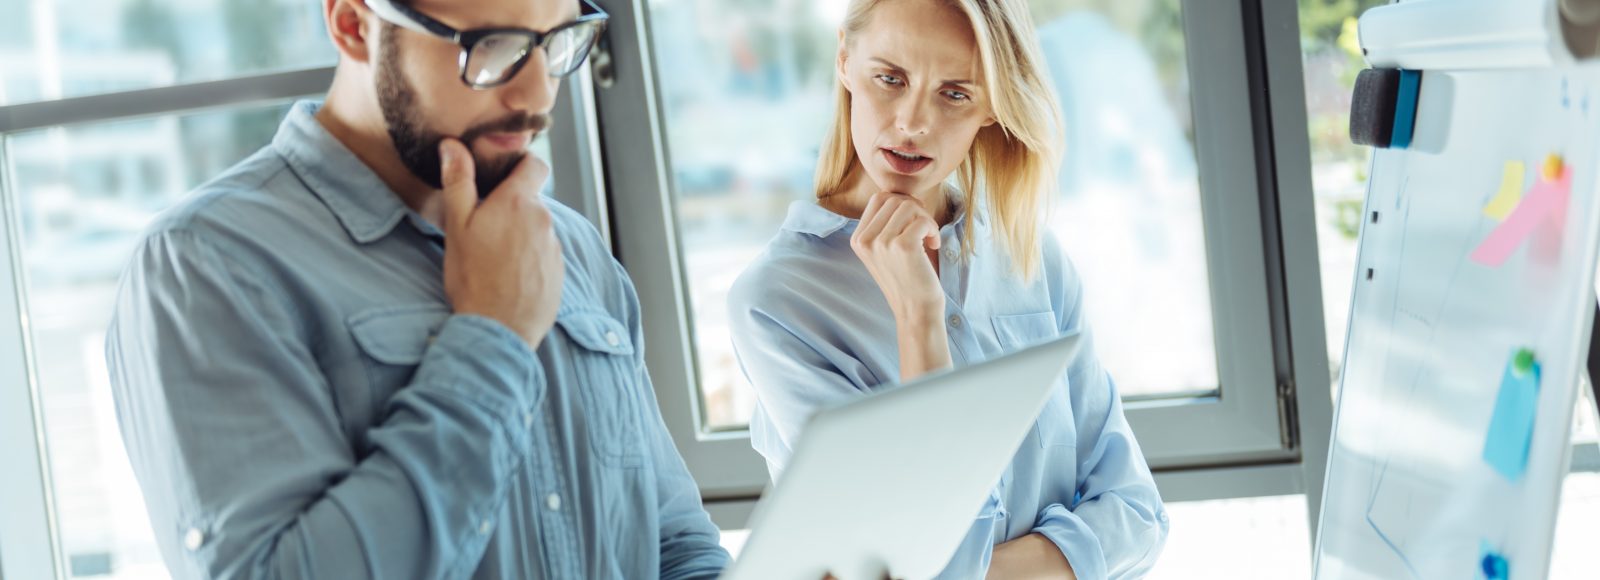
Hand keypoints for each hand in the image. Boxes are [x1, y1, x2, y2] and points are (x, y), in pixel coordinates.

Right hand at [438, 139, 563, 349]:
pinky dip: (529, 258)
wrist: (498, 328)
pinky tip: (509, 276)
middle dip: (511, 207)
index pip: (535, 164)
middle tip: (484, 228)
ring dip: (520, 234)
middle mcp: (544, 220)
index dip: (520, 164)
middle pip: (531, 200)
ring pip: (537, 228)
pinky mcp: (559, 272)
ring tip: (494, 257)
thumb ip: (458, 182)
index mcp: (519, 202)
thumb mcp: (457, 226)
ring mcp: (555, 247)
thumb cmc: (473, 276)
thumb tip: (453, 145)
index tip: (502, 176)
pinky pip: (544, 254)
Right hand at [849, 191, 943, 325]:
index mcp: (858, 239)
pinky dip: (933, 229)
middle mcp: (865, 240)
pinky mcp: (902, 246)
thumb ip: (885, 224)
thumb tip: (901, 196)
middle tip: (925, 229)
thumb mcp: (885, 250)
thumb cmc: (906, 277)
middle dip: (916, 209)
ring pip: (909, 206)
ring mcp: (881, 243)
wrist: (915, 310)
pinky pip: (922, 220)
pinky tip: (934, 244)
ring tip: (929, 237)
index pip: (879, 198)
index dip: (902, 203)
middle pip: (894, 199)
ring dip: (926, 219)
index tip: (914, 220)